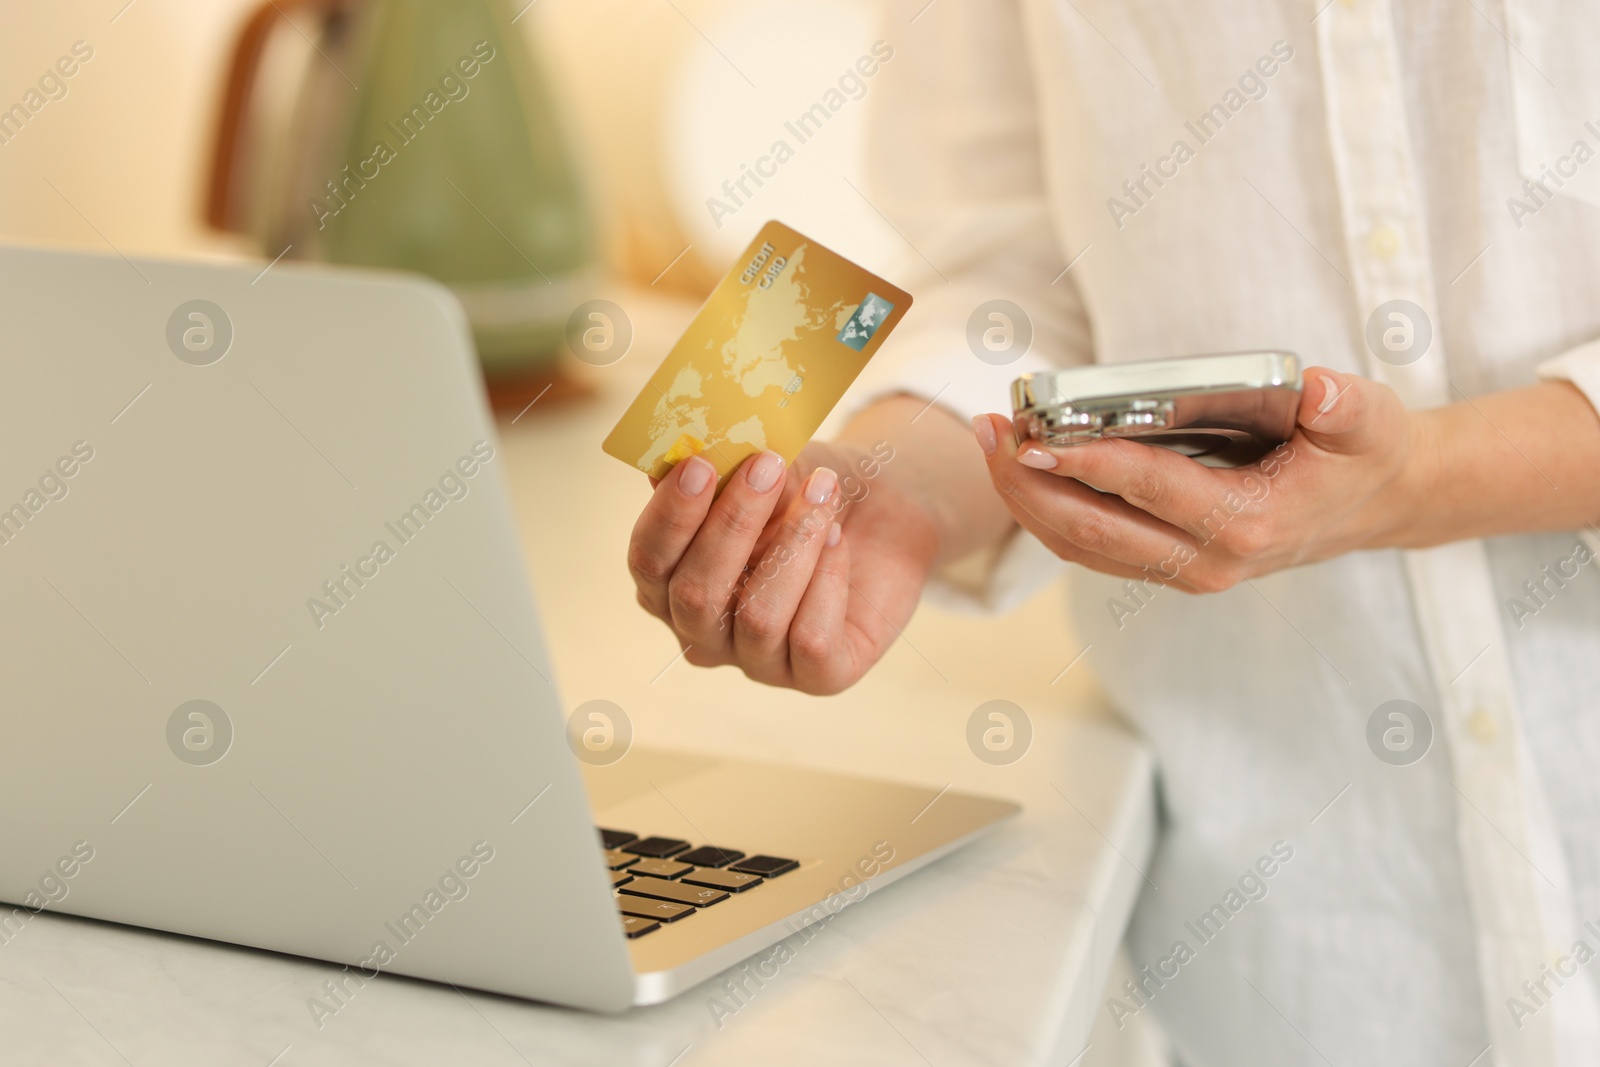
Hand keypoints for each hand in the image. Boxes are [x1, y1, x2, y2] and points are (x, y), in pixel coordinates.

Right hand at [626, 440, 938, 693]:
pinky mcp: (820, 677)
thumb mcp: (762, 469)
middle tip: (768, 467)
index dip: (670, 517)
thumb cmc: (805, 490)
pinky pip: (811, 640)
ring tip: (823, 490)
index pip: (648, 563)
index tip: (700, 465)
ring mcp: (760, 662)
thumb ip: (718, 470)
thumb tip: (674, 459)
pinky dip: (827, 580)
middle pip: (695, 597)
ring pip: (758, 619)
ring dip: (793, 543)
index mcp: (672, 585)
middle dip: (732, 526)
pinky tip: (839, 538)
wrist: (881, 509)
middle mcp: (706, 634)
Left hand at [970, 368, 1428, 591]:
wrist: (1376, 505)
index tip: (1033, 438)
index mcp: (1247, 523)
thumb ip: (1344, 405)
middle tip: (989, 432)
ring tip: (989, 443)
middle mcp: (1208, 561)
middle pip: (1093, 528)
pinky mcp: (1168, 567)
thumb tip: (1320, 386)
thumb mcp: (1367, 419)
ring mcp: (1184, 572)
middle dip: (1030, 482)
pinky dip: (1048, 513)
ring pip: (1081, 545)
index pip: (1148, 491)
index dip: (1086, 463)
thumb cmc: (1363, 454)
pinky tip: (1020, 471)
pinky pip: (1091, 549)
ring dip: (1027, 498)